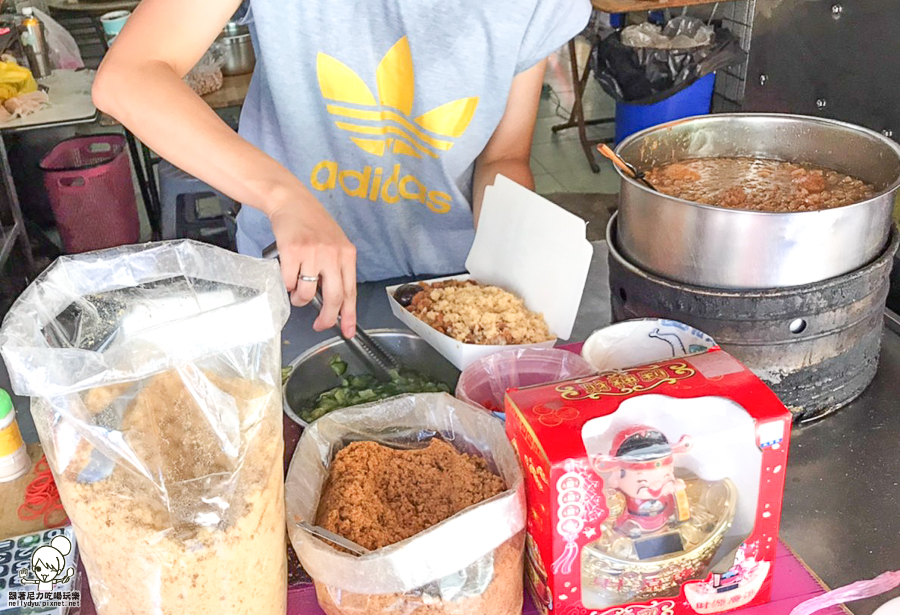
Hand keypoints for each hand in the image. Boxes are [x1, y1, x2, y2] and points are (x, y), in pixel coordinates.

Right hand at [268, 198, 356, 336]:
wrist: (292, 201)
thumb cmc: (313, 224)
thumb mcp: (335, 244)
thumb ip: (338, 268)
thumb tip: (336, 301)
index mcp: (347, 254)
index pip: (351, 291)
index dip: (350, 315)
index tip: (348, 331)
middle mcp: (333, 254)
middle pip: (334, 297)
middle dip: (327, 317)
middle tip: (319, 324)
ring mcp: (313, 252)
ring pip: (307, 293)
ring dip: (300, 300)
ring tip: (297, 293)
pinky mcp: (292, 251)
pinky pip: (289, 281)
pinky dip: (287, 285)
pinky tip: (288, 277)